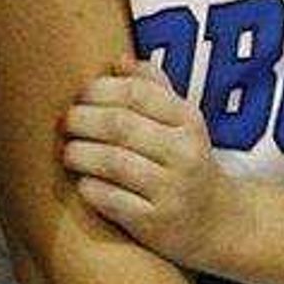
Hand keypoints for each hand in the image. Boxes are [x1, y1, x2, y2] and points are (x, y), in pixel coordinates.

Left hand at [62, 57, 240, 270]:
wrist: (218, 223)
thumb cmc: (185, 163)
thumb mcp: (181, 124)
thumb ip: (153, 89)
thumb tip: (118, 60)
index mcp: (189, 122)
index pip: (136, 93)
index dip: (99, 90)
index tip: (80, 96)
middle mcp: (184, 154)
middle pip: (119, 125)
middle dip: (82, 119)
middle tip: (65, 123)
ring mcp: (172, 191)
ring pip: (112, 162)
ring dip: (79, 153)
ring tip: (68, 153)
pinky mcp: (156, 223)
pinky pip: (111, 200)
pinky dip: (89, 188)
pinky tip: (82, 182)